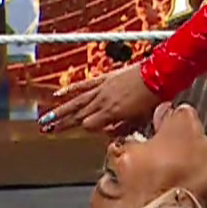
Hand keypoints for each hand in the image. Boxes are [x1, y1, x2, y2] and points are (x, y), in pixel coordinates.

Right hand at [41, 64, 160, 135]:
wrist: (160, 74)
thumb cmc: (154, 98)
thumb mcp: (140, 119)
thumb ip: (122, 128)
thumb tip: (108, 134)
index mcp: (112, 112)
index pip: (89, 125)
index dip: (87, 129)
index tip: (83, 132)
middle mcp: (103, 101)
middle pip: (78, 114)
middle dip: (62, 123)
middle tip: (47, 129)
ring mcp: (102, 89)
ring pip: (76, 101)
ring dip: (60, 110)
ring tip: (46, 117)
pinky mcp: (104, 79)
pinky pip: (84, 85)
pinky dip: (70, 90)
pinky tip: (58, 95)